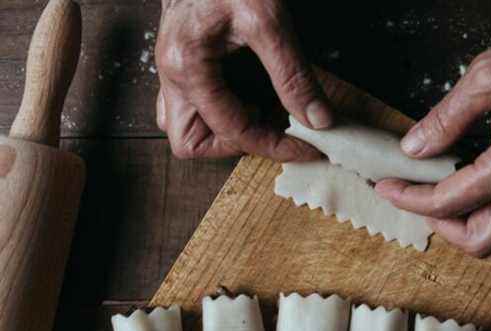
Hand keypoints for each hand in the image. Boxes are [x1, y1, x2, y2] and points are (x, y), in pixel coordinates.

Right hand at [154, 0, 328, 160]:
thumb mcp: (270, 21)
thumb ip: (293, 75)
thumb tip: (318, 119)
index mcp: (187, 65)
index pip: (232, 131)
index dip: (274, 145)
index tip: (306, 147)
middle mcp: (171, 73)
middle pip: (190, 142)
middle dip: (235, 144)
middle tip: (272, 128)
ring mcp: (172, 69)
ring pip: (186, 127)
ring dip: (224, 131)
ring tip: (261, 111)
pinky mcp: (183, 62)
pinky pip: (193, 105)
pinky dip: (221, 111)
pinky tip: (249, 95)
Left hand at [375, 0, 490, 256]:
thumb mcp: (487, 76)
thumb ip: (445, 119)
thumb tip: (414, 147)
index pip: (448, 201)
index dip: (409, 198)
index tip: (389, 188)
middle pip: (480, 242)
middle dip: (442, 228)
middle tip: (422, 200)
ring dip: (481, 234)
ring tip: (459, 207)